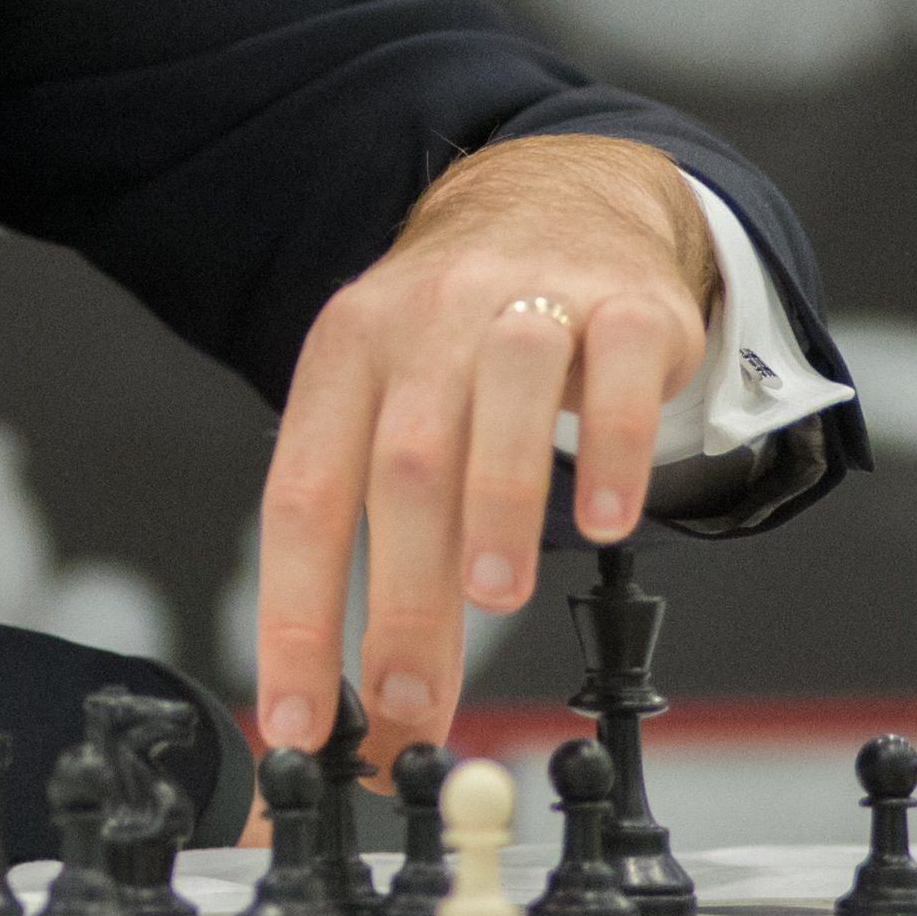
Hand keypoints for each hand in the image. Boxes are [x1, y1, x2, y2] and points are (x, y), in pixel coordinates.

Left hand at [253, 135, 713, 778]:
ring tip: (493, 604)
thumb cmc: (459, 334)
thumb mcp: (391, 400)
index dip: (295, 613)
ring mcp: (522, 305)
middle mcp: (420, 325)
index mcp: (345, 357)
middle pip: (399, 466)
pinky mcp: (621, 310)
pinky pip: (614, 379)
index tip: (298, 714)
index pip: (303, 496)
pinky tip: (606, 523)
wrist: (556, 200)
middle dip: (402, 596)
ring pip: (495, 408)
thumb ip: (378, 528)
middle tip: (411, 700)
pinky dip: (610, 454)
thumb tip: (359, 692)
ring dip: (491, 511)